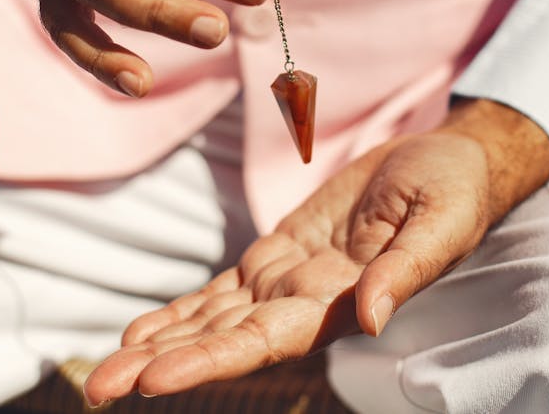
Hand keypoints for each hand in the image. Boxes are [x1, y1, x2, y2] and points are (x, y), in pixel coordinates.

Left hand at [83, 99, 548, 404]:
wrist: (446, 161)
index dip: (207, 360)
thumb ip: (405, 270)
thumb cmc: (451, 190)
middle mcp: (305, 303)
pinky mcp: (278, 255)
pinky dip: (180, 312)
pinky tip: (139, 334)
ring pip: (211, 321)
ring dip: (157, 346)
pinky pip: (220, 291)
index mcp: (340, 302)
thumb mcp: (439, 221)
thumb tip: (370, 316)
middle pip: (222, 341)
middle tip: (97, 388)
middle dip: (160, 365)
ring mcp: (287, 282)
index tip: (152, 378)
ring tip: (101, 373)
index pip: (263, 341)